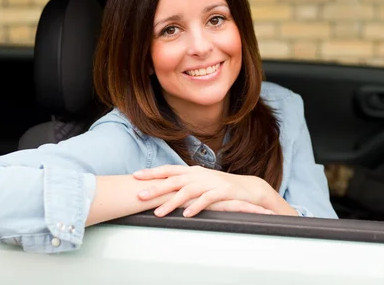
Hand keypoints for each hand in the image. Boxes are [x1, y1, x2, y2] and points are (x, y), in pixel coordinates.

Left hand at [134, 165, 275, 216]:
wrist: (248, 188)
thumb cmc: (221, 187)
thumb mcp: (201, 183)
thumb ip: (184, 184)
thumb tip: (164, 189)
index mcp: (192, 171)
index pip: (168, 170)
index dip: (152, 172)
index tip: (135, 176)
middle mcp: (199, 175)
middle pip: (173, 180)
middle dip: (155, 188)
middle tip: (139, 195)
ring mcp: (210, 182)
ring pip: (187, 191)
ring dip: (171, 202)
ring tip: (159, 213)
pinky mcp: (222, 192)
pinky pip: (206, 199)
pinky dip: (196, 207)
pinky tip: (187, 214)